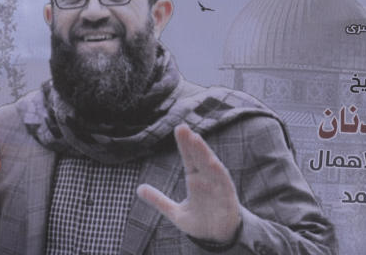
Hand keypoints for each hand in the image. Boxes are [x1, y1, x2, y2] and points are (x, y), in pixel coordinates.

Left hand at [137, 124, 240, 243]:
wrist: (217, 239)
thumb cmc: (199, 221)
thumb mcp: (175, 212)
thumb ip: (158, 200)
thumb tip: (138, 188)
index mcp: (195, 179)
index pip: (189, 158)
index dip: (184, 144)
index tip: (179, 128)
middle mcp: (207, 179)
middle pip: (198, 157)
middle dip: (192, 143)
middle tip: (183, 128)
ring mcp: (217, 186)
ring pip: (211, 165)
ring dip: (204, 152)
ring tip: (195, 139)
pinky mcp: (227, 197)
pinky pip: (223, 183)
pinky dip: (218, 173)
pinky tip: (211, 163)